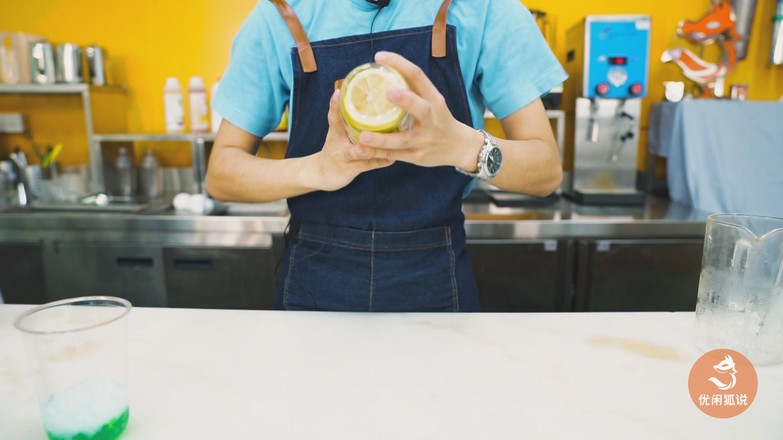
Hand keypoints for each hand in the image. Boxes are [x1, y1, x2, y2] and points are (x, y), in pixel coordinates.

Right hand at [309, 89, 394, 191]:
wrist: (321, 173)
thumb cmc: (336, 147)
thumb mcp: (338, 132)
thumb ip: (350, 118)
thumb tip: (369, 97)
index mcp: (335, 131)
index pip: (333, 116)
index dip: (334, 105)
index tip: (337, 93)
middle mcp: (337, 143)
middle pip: (340, 132)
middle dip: (346, 122)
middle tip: (356, 115)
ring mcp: (343, 157)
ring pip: (356, 152)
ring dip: (366, 149)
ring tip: (376, 144)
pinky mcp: (351, 169)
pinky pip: (367, 165)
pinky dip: (379, 162)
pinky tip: (391, 159)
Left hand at [356, 51, 482, 171]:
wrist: (460, 147)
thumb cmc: (440, 120)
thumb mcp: (434, 102)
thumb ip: (414, 90)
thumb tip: (384, 72)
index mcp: (434, 100)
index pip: (418, 76)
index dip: (399, 63)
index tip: (379, 57)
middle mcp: (431, 118)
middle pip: (419, 108)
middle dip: (405, 100)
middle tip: (387, 92)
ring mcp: (424, 140)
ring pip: (402, 139)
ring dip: (381, 138)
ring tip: (362, 135)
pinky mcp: (417, 156)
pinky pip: (394, 155)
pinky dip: (377, 153)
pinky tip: (361, 149)